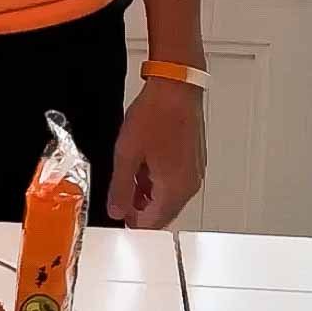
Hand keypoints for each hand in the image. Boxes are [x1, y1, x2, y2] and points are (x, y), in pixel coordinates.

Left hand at [107, 78, 205, 229]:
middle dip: (139, 208)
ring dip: (148, 194)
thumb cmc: (156, 114)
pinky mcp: (194, 160)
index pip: (152, 223)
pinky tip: (143, 164)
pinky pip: (175, 181)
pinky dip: (158, 180)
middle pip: (163, 212)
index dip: (131, 221)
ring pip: (169, 196)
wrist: (176, 87)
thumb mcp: (127, 153)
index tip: (117, 211)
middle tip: (119, 194)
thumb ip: (120, 188)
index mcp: (175, 188)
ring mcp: (195, 172)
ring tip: (128, 175)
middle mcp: (190, 184)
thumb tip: (116, 210)